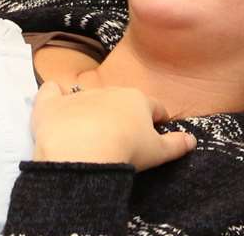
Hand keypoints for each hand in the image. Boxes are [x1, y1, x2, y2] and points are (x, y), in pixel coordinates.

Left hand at [29, 81, 195, 171]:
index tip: (158, 128)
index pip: (154, 107)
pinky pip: (51, 91)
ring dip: (92, 108)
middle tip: (123, 136)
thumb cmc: (126, 151)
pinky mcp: (51, 104)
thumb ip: (177, 145)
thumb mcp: (158, 153)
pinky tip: (56, 103)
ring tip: (91, 130)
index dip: (158, 118)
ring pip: (89, 96)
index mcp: (137, 101)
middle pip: (121, 100)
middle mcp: (109, 92)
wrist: (83, 152)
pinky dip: (53, 95)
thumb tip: (193, 140)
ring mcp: (79, 96)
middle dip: (124, 114)